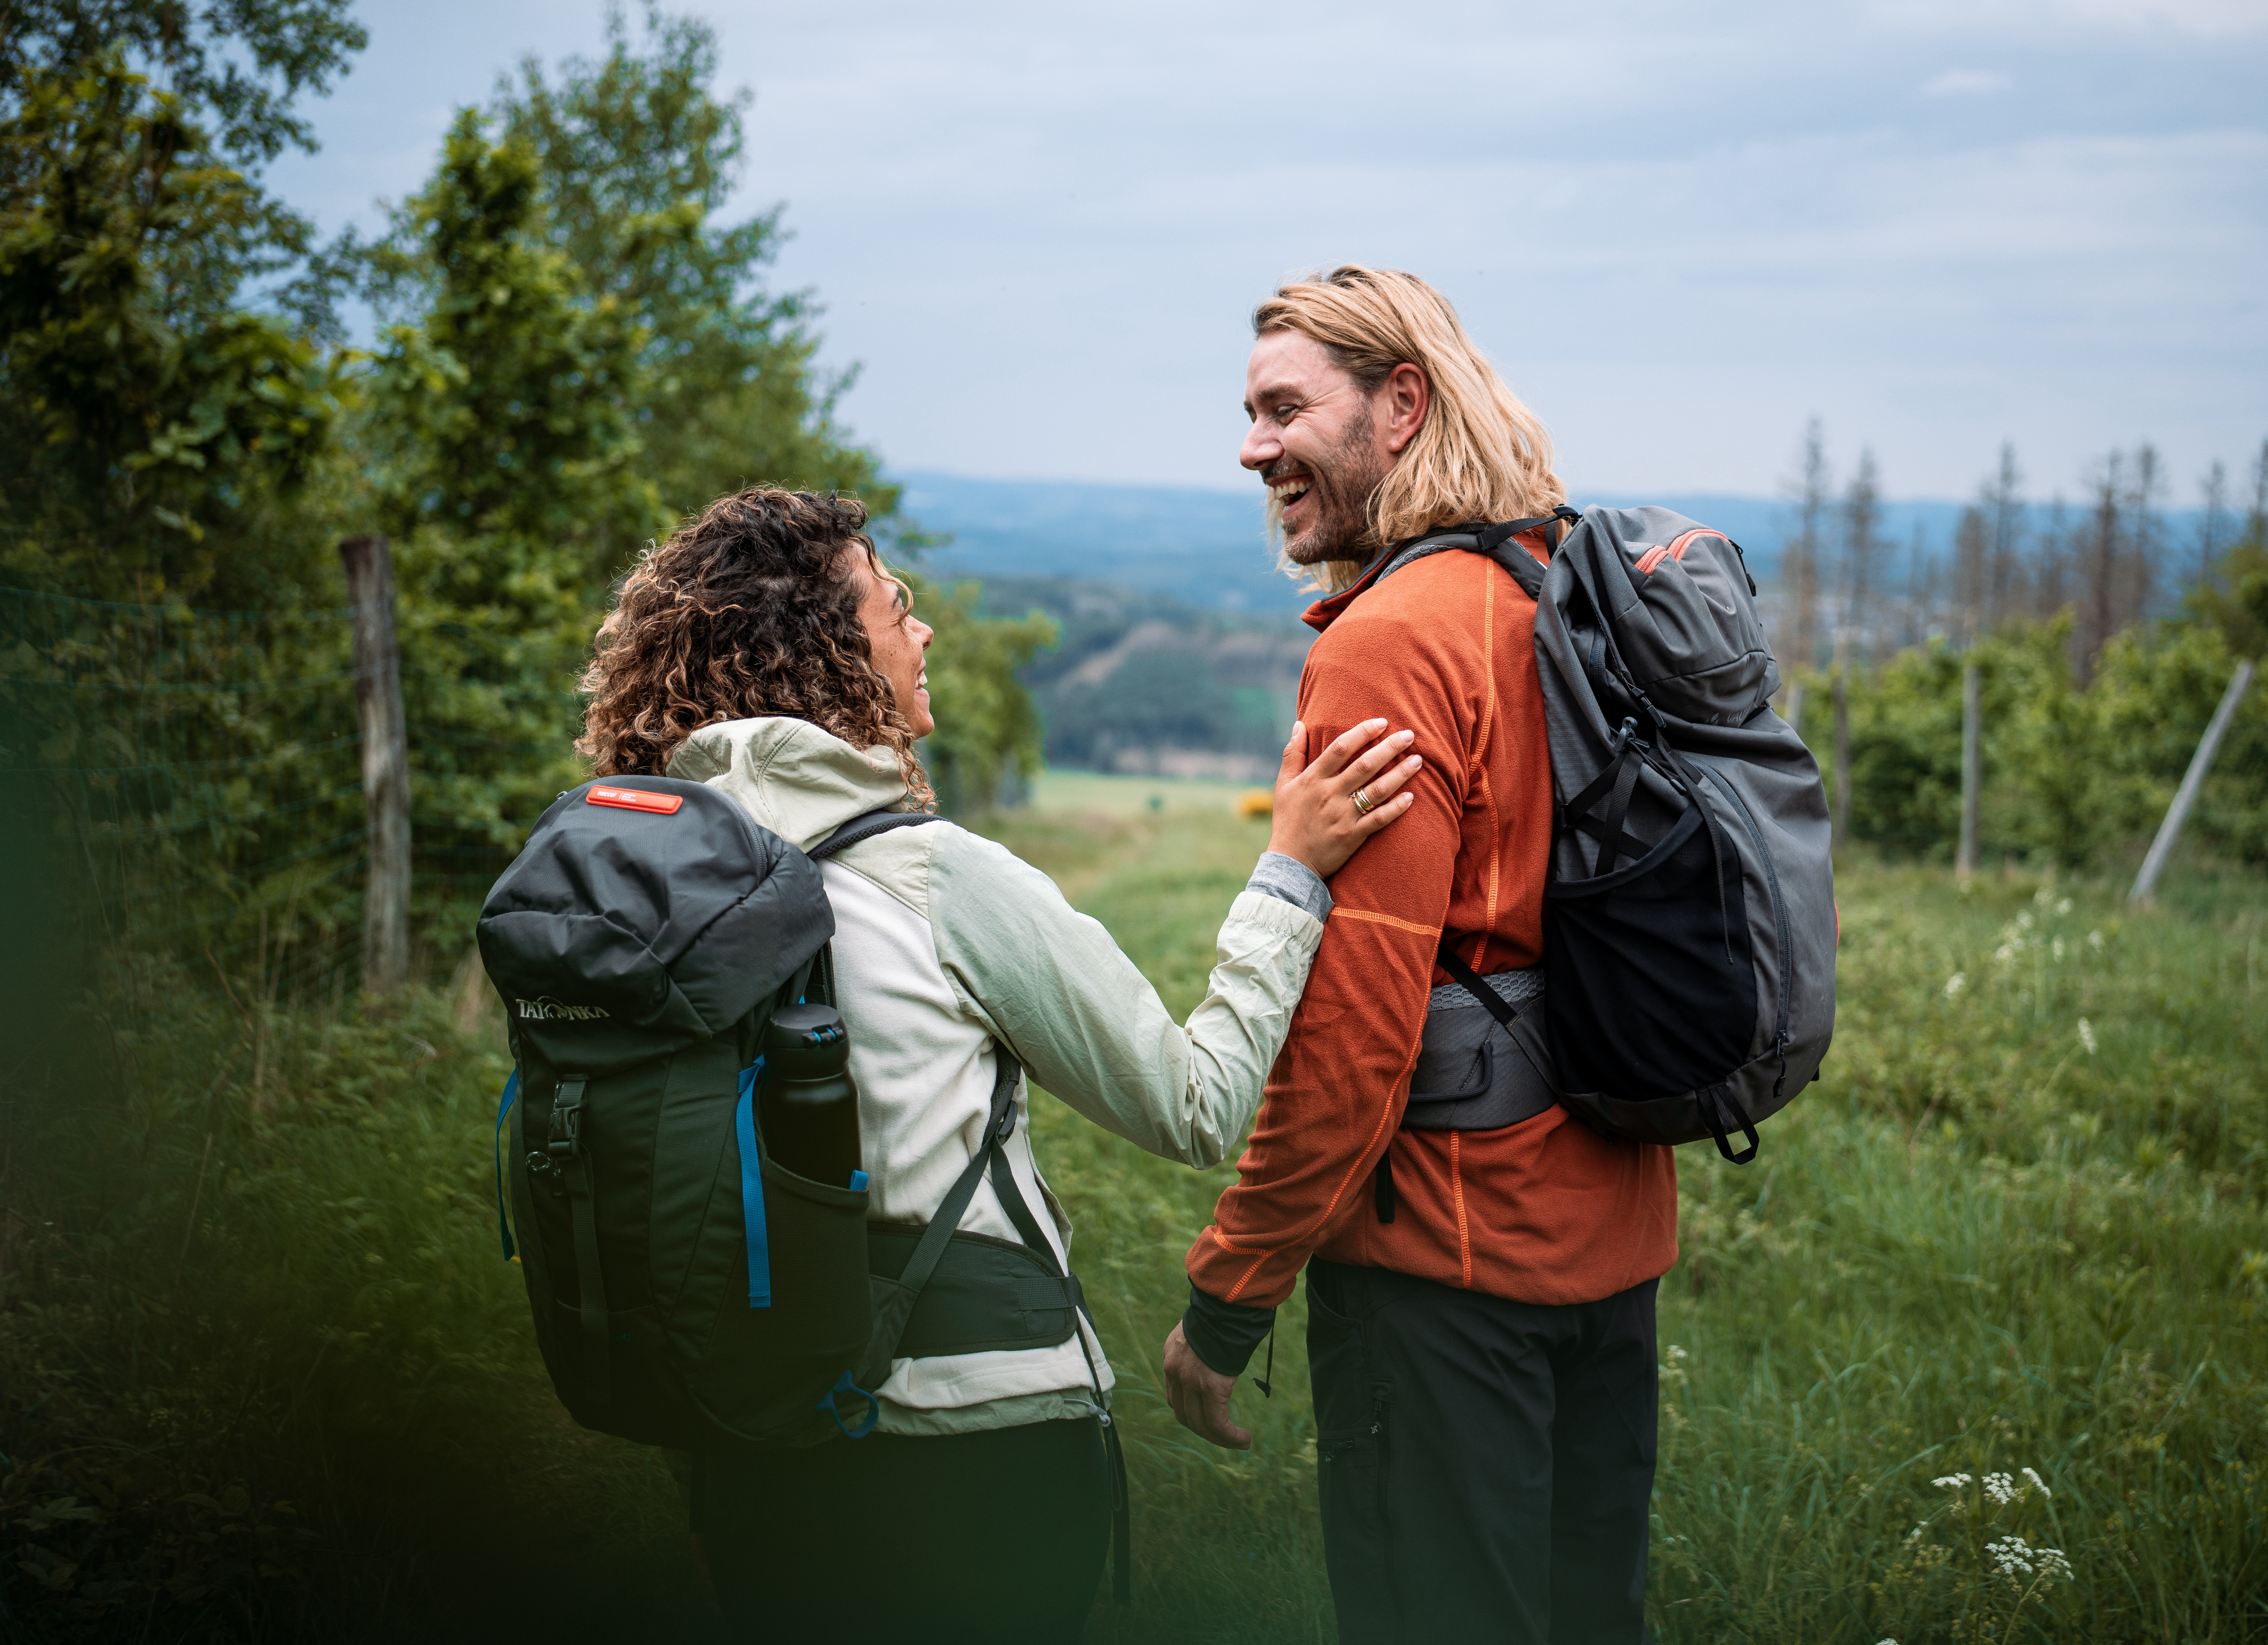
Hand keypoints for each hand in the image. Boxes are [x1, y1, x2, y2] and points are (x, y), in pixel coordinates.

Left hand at [1162, 1321, 1250, 1449]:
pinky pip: (1217, 1423)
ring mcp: (1190, 1381)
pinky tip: (1243, 1439)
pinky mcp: (1210, 1387)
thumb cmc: (1222, 1312)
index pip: (1174, 1397)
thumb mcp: (1202, 1330)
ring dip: (1219, 1438)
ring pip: (1200, 1424)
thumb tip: (1217, 1358)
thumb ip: (1202, 1349)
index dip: (1191, 1412)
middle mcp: (1175, 1372)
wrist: (1225, 1303)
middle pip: (1184, 1415)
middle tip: (1224, 1437)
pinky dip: (1229, 1436)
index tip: (1208, 1419)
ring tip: (1239, 1442)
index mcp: (1171, 1357)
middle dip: (1204, 1430)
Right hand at [1265, 718, 1420, 878]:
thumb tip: (1299, 724)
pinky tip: (1412, 797)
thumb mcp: (1283, 786)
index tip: (1382, 722)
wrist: (1290, 864)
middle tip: (1410, 735)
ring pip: (1377, 790)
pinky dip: (1396, 808)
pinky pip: (1379, 819)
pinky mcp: (1353, 836)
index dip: (1362, 732)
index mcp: (1312, 779)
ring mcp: (1342, 816)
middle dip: (1389, 748)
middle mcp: (1329, 795)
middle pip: (1364, 765)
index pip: (1340, 748)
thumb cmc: (1287, 821)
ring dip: (1400, 774)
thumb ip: (1293, 754)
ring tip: (1417, 760)